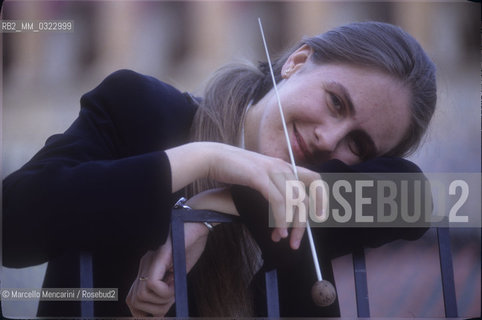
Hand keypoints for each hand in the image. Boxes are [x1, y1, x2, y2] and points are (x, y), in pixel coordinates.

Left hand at [126, 223, 208, 316]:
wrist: (199, 223)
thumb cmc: (192, 245)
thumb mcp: (178, 274)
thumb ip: (166, 290)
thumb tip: (159, 314)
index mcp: (146, 268)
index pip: (132, 300)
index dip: (143, 314)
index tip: (161, 313)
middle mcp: (144, 264)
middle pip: (133, 301)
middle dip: (153, 310)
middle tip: (171, 298)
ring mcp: (151, 259)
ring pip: (141, 296)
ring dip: (162, 299)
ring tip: (174, 287)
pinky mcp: (161, 256)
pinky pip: (152, 283)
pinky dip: (164, 290)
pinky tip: (174, 282)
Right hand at [166, 142, 322, 248]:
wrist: (212, 158)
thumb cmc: (233, 170)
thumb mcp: (260, 176)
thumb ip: (273, 188)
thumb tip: (283, 211)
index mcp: (284, 165)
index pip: (315, 179)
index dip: (322, 199)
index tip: (320, 218)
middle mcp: (282, 166)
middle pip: (305, 197)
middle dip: (303, 223)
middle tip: (296, 241)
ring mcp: (271, 170)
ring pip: (294, 202)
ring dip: (292, 226)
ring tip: (284, 240)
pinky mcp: (259, 177)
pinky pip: (278, 202)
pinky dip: (281, 220)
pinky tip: (277, 232)